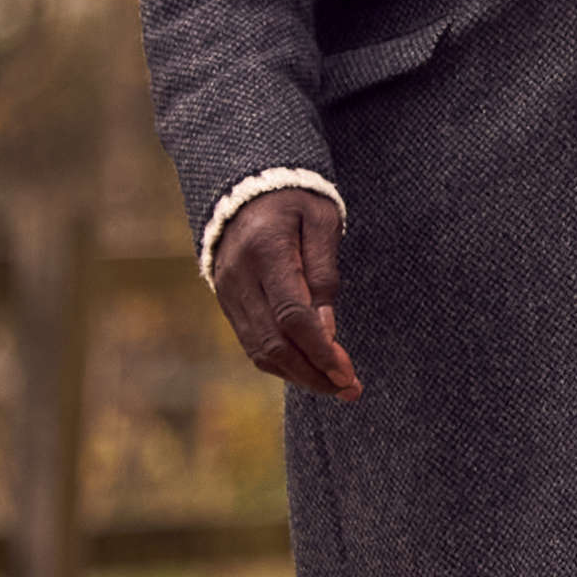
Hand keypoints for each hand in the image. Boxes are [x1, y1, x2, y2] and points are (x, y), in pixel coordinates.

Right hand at [209, 186, 359, 398]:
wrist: (245, 187)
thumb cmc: (296, 202)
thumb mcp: (322, 222)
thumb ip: (325, 274)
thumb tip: (326, 330)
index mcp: (266, 252)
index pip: (292, 315)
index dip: (320, 350)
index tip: (348, 374)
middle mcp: (239, 277)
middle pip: (274, 342)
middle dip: (313, 373)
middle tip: (350, 390)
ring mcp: (227, 291)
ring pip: (259, 350)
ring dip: (299, 375)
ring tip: (337, 386)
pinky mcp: (226, 301)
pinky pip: (252, 342)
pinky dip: (282, 363)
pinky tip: (311, 369)